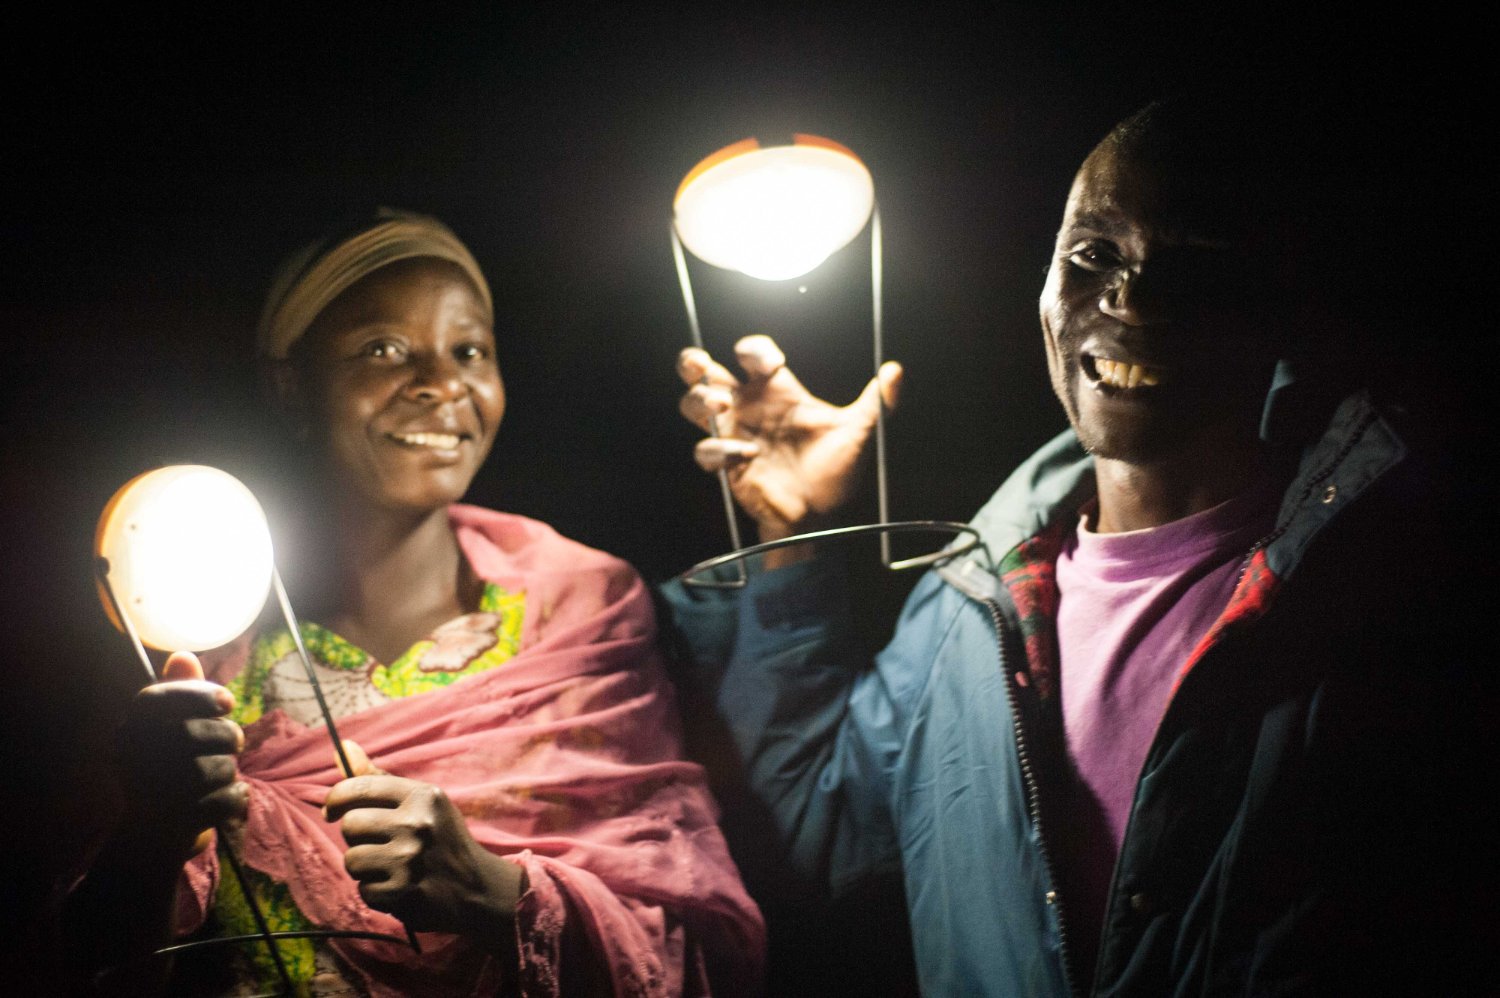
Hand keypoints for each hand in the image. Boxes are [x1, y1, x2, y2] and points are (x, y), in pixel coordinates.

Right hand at [115, 651, 246, 863]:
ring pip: (214, 769)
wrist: (151, 838)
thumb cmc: (169, 772)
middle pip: (193, 734)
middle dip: (227, 735)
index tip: (227, 701)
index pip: (157, 699)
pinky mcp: (174, 824)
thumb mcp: (170, 731)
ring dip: (230, 772)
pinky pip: (225, 800)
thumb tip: (183, 655)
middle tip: (236, 742)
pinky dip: (236, 799)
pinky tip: (228, 800)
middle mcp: (131, 762)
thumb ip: (180, 694)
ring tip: (223, 776)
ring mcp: (150, 795)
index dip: (198, 694)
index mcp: (127, 733)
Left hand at [323, 741, 525, 940]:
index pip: (358, 787)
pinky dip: (376, 893)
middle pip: (350, 825)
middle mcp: (417, 823)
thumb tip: (343, 747)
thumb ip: (379, 778)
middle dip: (356, 837)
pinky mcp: (404, 891)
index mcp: (422, 796)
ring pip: (352, 860)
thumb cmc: (441, 838)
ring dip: (363, 867)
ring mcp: (410, 858)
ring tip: (387, 867)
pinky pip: (364, 890)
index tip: (333, 811)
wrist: (477, 887)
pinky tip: (396, 888)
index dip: (336, 800)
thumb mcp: (421, 802)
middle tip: (377, 843)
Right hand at [677, 334, 901, 544]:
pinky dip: (719, 450)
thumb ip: (878, 402)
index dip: (755, 350)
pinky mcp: (727, 465)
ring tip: (720, 406)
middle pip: (703, 371)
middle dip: (695, 363)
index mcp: (778, 391)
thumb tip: (897, 370)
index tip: (775, 365)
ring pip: (692, 404)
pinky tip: (745, 456)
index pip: (752, 354)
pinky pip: (706, 451)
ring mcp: (734, 434)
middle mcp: (750, 407)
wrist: (823, 515)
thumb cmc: (838, 471)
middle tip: (706, 368)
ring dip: (698, 400)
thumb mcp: (861, 433)